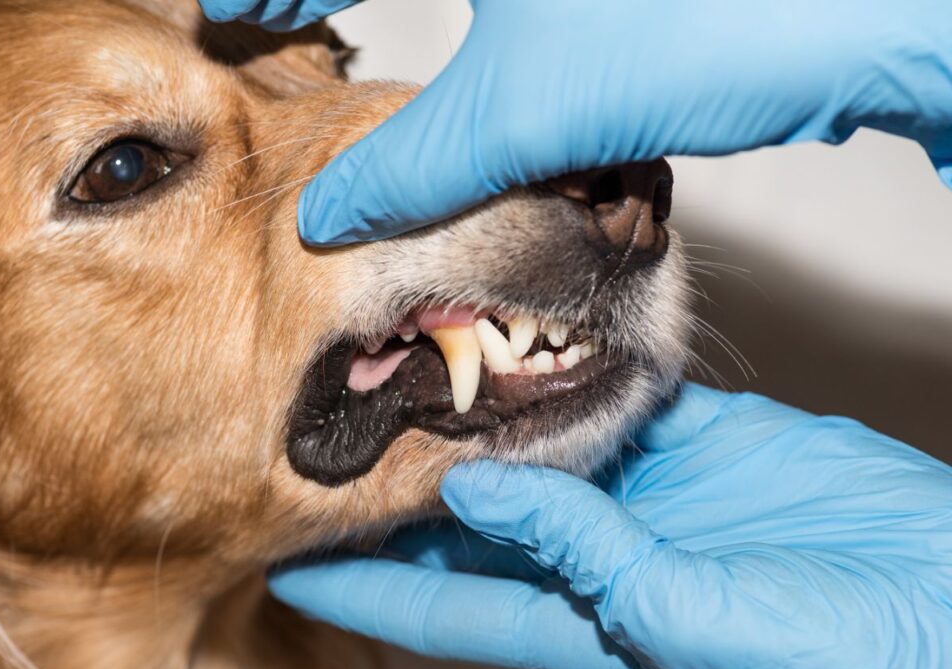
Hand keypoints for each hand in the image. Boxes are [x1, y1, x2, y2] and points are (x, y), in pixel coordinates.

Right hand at [198, 0, 951, 243]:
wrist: (878, 18)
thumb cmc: (724, 18)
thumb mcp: (535, 107)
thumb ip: (419, 166)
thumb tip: (334, 217)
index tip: (220, 12)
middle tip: (264, 26)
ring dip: (400, 27)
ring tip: (343, 57)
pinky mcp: (616, 2)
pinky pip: (517, 13)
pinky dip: (479, 49)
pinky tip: (476, 94)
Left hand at [269, 385, 951, 668]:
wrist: (941, 603)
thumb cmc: (842, 658)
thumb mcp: (693, 621)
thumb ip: (589, 557)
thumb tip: (484, 493)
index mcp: (584, 621)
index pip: (443, 600)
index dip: (365, 579)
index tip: (291, 551)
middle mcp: (599, 553)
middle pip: (476, 515)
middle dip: (408, 481)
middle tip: (336, 435)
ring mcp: (647, 493)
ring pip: (541, 444)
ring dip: (485, 411)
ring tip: (416, 363)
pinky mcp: (699, 443)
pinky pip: (620, 400)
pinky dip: (578, 370)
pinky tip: (533, 333)